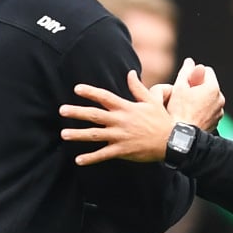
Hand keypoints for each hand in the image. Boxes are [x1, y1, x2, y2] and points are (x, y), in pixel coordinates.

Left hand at [60, 70, 174, 164]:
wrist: (172, 141)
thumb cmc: (161, 119)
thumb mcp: (151, 101)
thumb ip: (137, 88)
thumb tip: (130, 72)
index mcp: (126, 108)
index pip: (105, 97)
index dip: (90, 92)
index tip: (76, 88)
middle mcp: (120, 121)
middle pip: (94, 115)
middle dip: (77, 112)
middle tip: (61, 110)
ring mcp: (120, 136)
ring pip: (95, 135)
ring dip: (78, 135)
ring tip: (63, 134)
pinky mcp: (122, 150)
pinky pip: (103, 154)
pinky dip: (90, 158)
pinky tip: (78, 160)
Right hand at [167, 57, 224, 129]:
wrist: (182, 136)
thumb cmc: (179, 111)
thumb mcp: (179, 87)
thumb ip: (186, 72)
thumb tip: (190, 61)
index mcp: (213, 88)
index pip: (206, 71)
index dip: (194, 75)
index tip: (185, 83)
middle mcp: (220, 99)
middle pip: (208, 85)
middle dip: (198, 87)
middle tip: (184, 96)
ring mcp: (219, 112)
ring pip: (209, 98)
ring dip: (200, 99)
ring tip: (186, 107)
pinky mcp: (216, 122)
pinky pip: (210, 111)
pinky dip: (202, 110)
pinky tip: (191, 115)